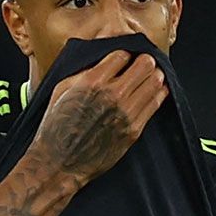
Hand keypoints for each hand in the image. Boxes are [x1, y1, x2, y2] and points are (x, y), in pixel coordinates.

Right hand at [31, 50, 167, 183]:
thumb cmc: (57, 125)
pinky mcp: (134, 130)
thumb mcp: (62, 88)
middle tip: (143, 62)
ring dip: (155, 75)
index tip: (125, 57)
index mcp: (92, 81)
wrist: (60, 162)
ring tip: (152, 74)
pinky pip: (155, 104)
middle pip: (144, 65)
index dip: (125, 53)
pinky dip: (158, 93)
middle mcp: (112, 95)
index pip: (122, 54)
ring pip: (154, 82)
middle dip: (145, 60)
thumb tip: (103, 56)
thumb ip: (85, 70)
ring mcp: (126, 113)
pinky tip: (156, 90)